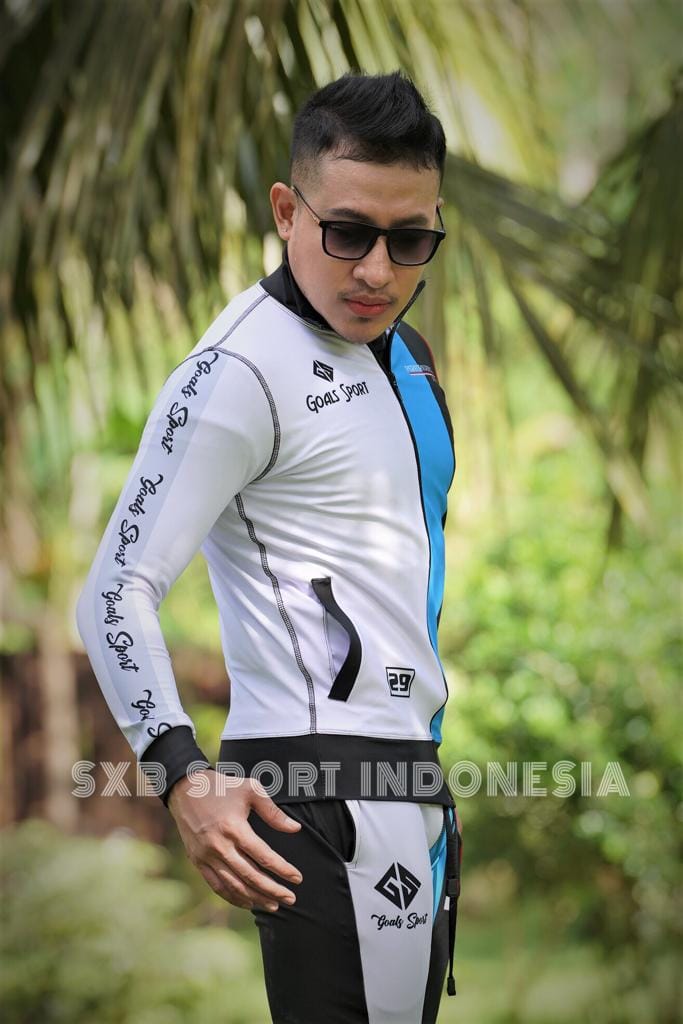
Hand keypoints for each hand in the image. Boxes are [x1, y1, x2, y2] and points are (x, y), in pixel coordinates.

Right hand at [168, 771, 302, 911]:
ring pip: (234, 886)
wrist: (186, 789)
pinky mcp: (198, 861)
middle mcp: (220, 846)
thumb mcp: (251, 790)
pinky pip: (217, 886)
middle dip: (273, 890)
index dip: (283, 870)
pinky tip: (248, 902)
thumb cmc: (223, 787)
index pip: (264, 856)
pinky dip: (233, 897)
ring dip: (255, 898)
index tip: (297, 878)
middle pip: (250, 876)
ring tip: (273, 905)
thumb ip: (273, 812)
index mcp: (234, 828)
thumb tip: (296, 829)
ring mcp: (206, 856)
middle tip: (291, 899)